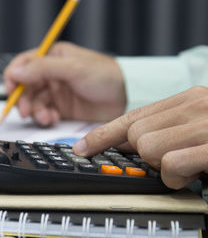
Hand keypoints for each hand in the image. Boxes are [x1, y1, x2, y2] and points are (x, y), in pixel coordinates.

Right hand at [3, 42, 125, 125]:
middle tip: (26, 111)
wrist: (126, 98)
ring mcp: (55, 92)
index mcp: (52, 56)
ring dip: (35, 111)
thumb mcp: (73, 68)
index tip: (10, 90)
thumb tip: (15, 71)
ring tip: (45, 117)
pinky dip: (44, 118)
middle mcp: (51, 73)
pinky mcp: (61, 108)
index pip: (24, 63)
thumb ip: (42, 68)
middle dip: (23, 99)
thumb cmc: (104, 76)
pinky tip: (52, 119)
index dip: (13, 76)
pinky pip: (43, 113)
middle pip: (24, 86)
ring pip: (33, 102)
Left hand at [73, 86, 207, 188]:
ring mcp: (204, 124)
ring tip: (189, 166)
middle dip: (147, 155)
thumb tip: (126, 143)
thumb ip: (163, 129)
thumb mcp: (195, 126)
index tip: (82, 148)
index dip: (103, 135)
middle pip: (136, 134)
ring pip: (148, 148)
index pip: (132, 116)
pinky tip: (196, 172)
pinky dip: (177, 177)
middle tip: (173, 160)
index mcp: (187, 99)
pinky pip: (171, 164)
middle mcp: (194, 106)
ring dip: (164, 167)